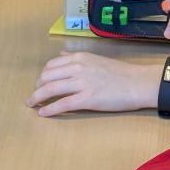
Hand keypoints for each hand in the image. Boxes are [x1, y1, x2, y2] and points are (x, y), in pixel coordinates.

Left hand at [26, 51, 161, 115]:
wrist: (138, 83)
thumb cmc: (121, 73)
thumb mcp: (96, 59)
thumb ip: (77, 58)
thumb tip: (61, 55)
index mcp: (80, 58)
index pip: (51, 65)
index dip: (42, 76)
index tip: (39, 83)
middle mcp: (77, 67)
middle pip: (47, 77)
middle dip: (37, 87)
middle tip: (34, 96)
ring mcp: (82, 83)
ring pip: (51, 89)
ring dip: (37, 98)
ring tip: (32, 104)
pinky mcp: (87, 99)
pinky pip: (62, 104)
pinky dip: (49, 109)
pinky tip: (43, 114)